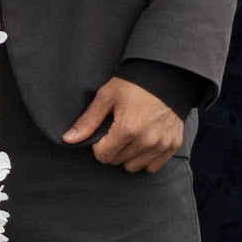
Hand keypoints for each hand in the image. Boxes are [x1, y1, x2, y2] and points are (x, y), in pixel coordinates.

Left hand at [63, 77, 183, 172]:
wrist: (167, 75)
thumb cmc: (135, 84)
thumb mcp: (107, 96)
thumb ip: (88, 121)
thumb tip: (68, 139)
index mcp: (127, 129)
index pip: (102, 156)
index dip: (98, 145)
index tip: (104, 132)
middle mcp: (146, 141)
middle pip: (117, 161)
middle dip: (112, 149)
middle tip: (117, 131)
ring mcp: (161, 144)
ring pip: (134, 167)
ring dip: (128, 156)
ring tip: (130, 137)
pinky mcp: (173, 144)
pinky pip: (153, 166)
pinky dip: (146, 159)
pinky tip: (143, 143)